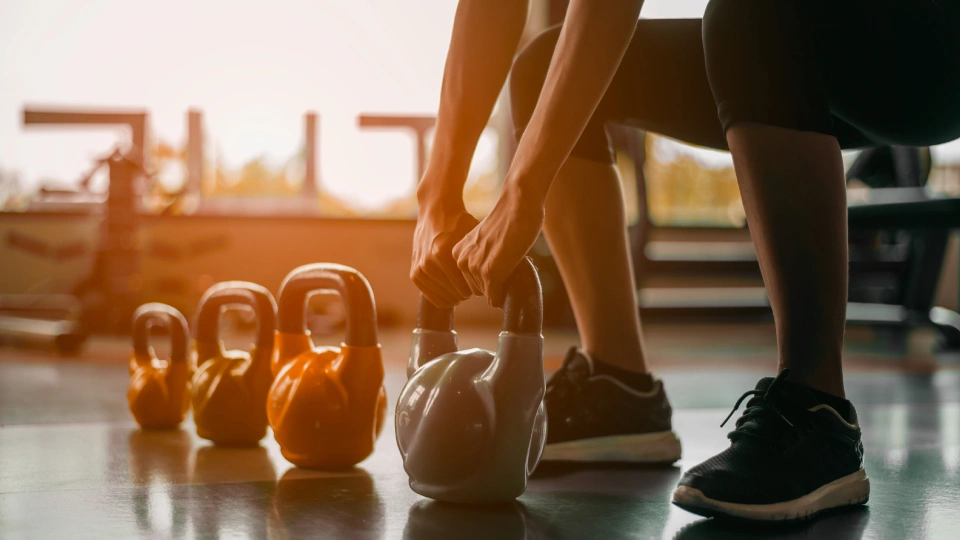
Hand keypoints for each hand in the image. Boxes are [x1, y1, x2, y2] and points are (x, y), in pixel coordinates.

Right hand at [411, 190, 478, 307]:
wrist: (435, 211)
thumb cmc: (459, 223)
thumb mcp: (473, 236)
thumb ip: (481, 258)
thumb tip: (496, 281)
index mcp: (443, 253)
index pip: (466, 288)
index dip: (477, 289)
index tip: (482, 283)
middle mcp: (429, 262)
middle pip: (455, 294)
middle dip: (467, 293)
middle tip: (473, 286)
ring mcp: (420, 268)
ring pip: (443, 298)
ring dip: (455, 295)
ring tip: (463, 288)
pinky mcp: (414, 273)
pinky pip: (430, 295)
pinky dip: (442, 296)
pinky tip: (452, 292)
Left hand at [453, 183, 544, 307]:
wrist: (519, 205)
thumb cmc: (508, 221)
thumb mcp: (485, 241)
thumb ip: (480, 256)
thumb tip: (486, 278)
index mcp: (458, 253)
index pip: (470, 281)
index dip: (489, 276)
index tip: (499, 261)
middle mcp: (462, 261)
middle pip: (478, 290)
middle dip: (494, 283)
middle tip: (507, 263)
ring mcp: (474, 267)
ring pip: (488, 294)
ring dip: (501, 285)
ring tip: (510, 263)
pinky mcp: (490, 272)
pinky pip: (495, 297)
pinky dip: (504, 294)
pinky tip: (512, 276)